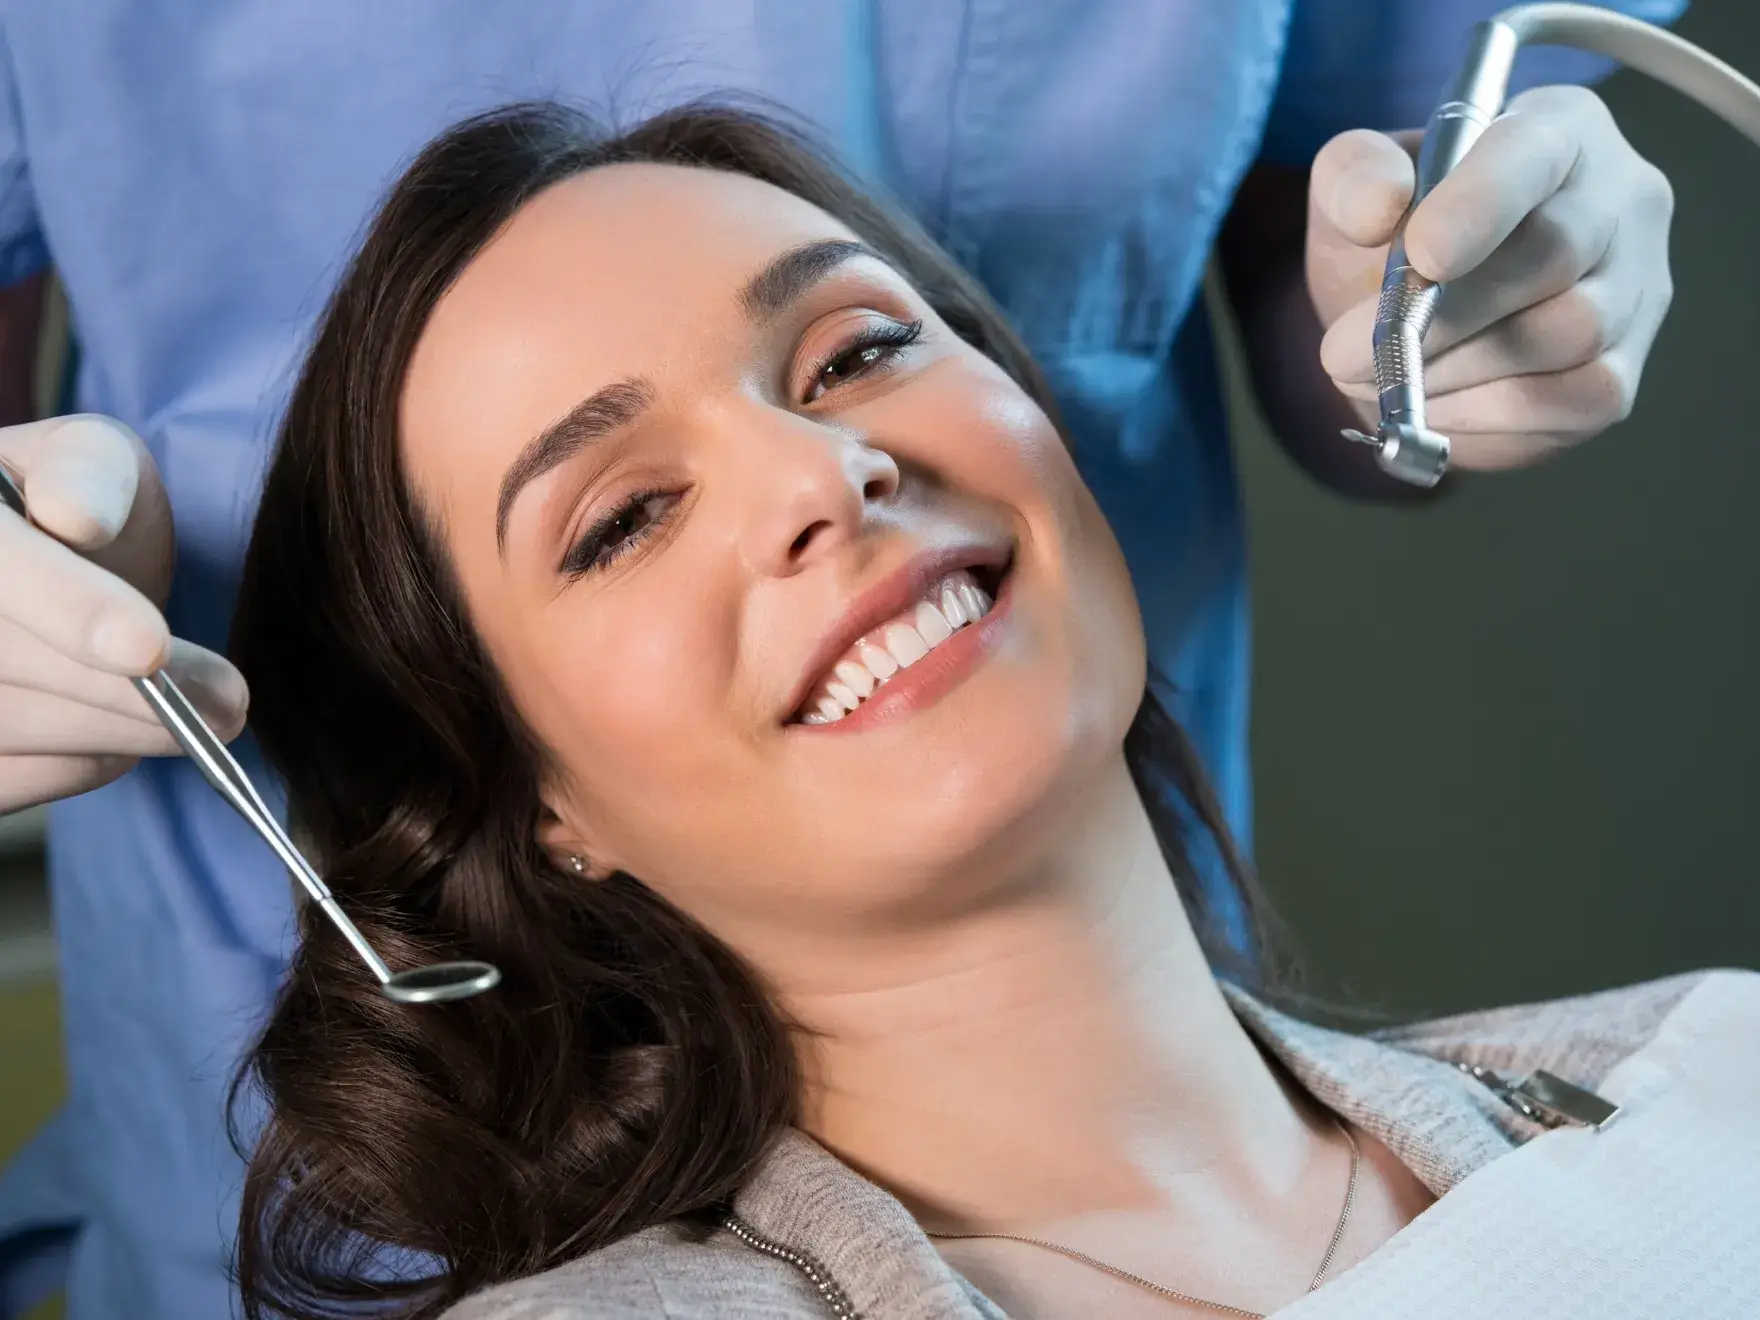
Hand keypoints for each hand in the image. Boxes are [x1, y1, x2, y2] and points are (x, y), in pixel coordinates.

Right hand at [0, 414, 247, 812]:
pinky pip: (7, 783)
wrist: (36, 567)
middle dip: (125, 695)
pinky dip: (78, 761)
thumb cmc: (69, 507)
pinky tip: (113, 728)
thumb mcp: (90, 461)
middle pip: (7, 664)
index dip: (67, 606)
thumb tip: (76, 519)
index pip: (3, 568)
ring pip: (11, 729)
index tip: (149, 646)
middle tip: (229, 703)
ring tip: (195, 714)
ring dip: (118, 733)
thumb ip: (90, 473)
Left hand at [1306, 84, 1674, 470]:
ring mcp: (1634, 291)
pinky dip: (1486, 414)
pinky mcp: (1619, 375)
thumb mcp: (1353, 188)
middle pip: (1557, 254)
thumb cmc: (1395, 235)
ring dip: (1454, 369)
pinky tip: (1429, 406)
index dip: (1483, 204)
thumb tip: (1377, 206)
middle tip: (1348, 352)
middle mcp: (1618, 200)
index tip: (1423, 255)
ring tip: (1381, 377)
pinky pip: (1573, 400)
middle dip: (1443, 315)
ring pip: (1569, 334)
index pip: (1537, 151)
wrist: (1411, 318)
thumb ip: (1353, 177)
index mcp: (1556, 128)